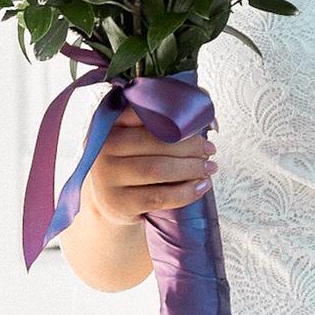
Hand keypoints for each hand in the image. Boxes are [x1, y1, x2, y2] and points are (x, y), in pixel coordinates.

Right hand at [84, 106, 215, 226]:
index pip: (145, 112)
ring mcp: (106, 176)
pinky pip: (158, 197)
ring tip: (209, 168)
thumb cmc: (136, 161)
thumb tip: (207, 111)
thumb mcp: (142, 136)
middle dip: (191, 146)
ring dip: (191, 168)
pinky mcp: (117, 202)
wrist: (113, 201)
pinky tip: (201, 187)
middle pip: (155, 142)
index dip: (177, 118)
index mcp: (111, 123)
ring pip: (157, 169)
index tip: (201, 126)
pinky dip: (185, 192)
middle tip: (210, 150)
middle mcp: (104, 147)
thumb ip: (170, 115)